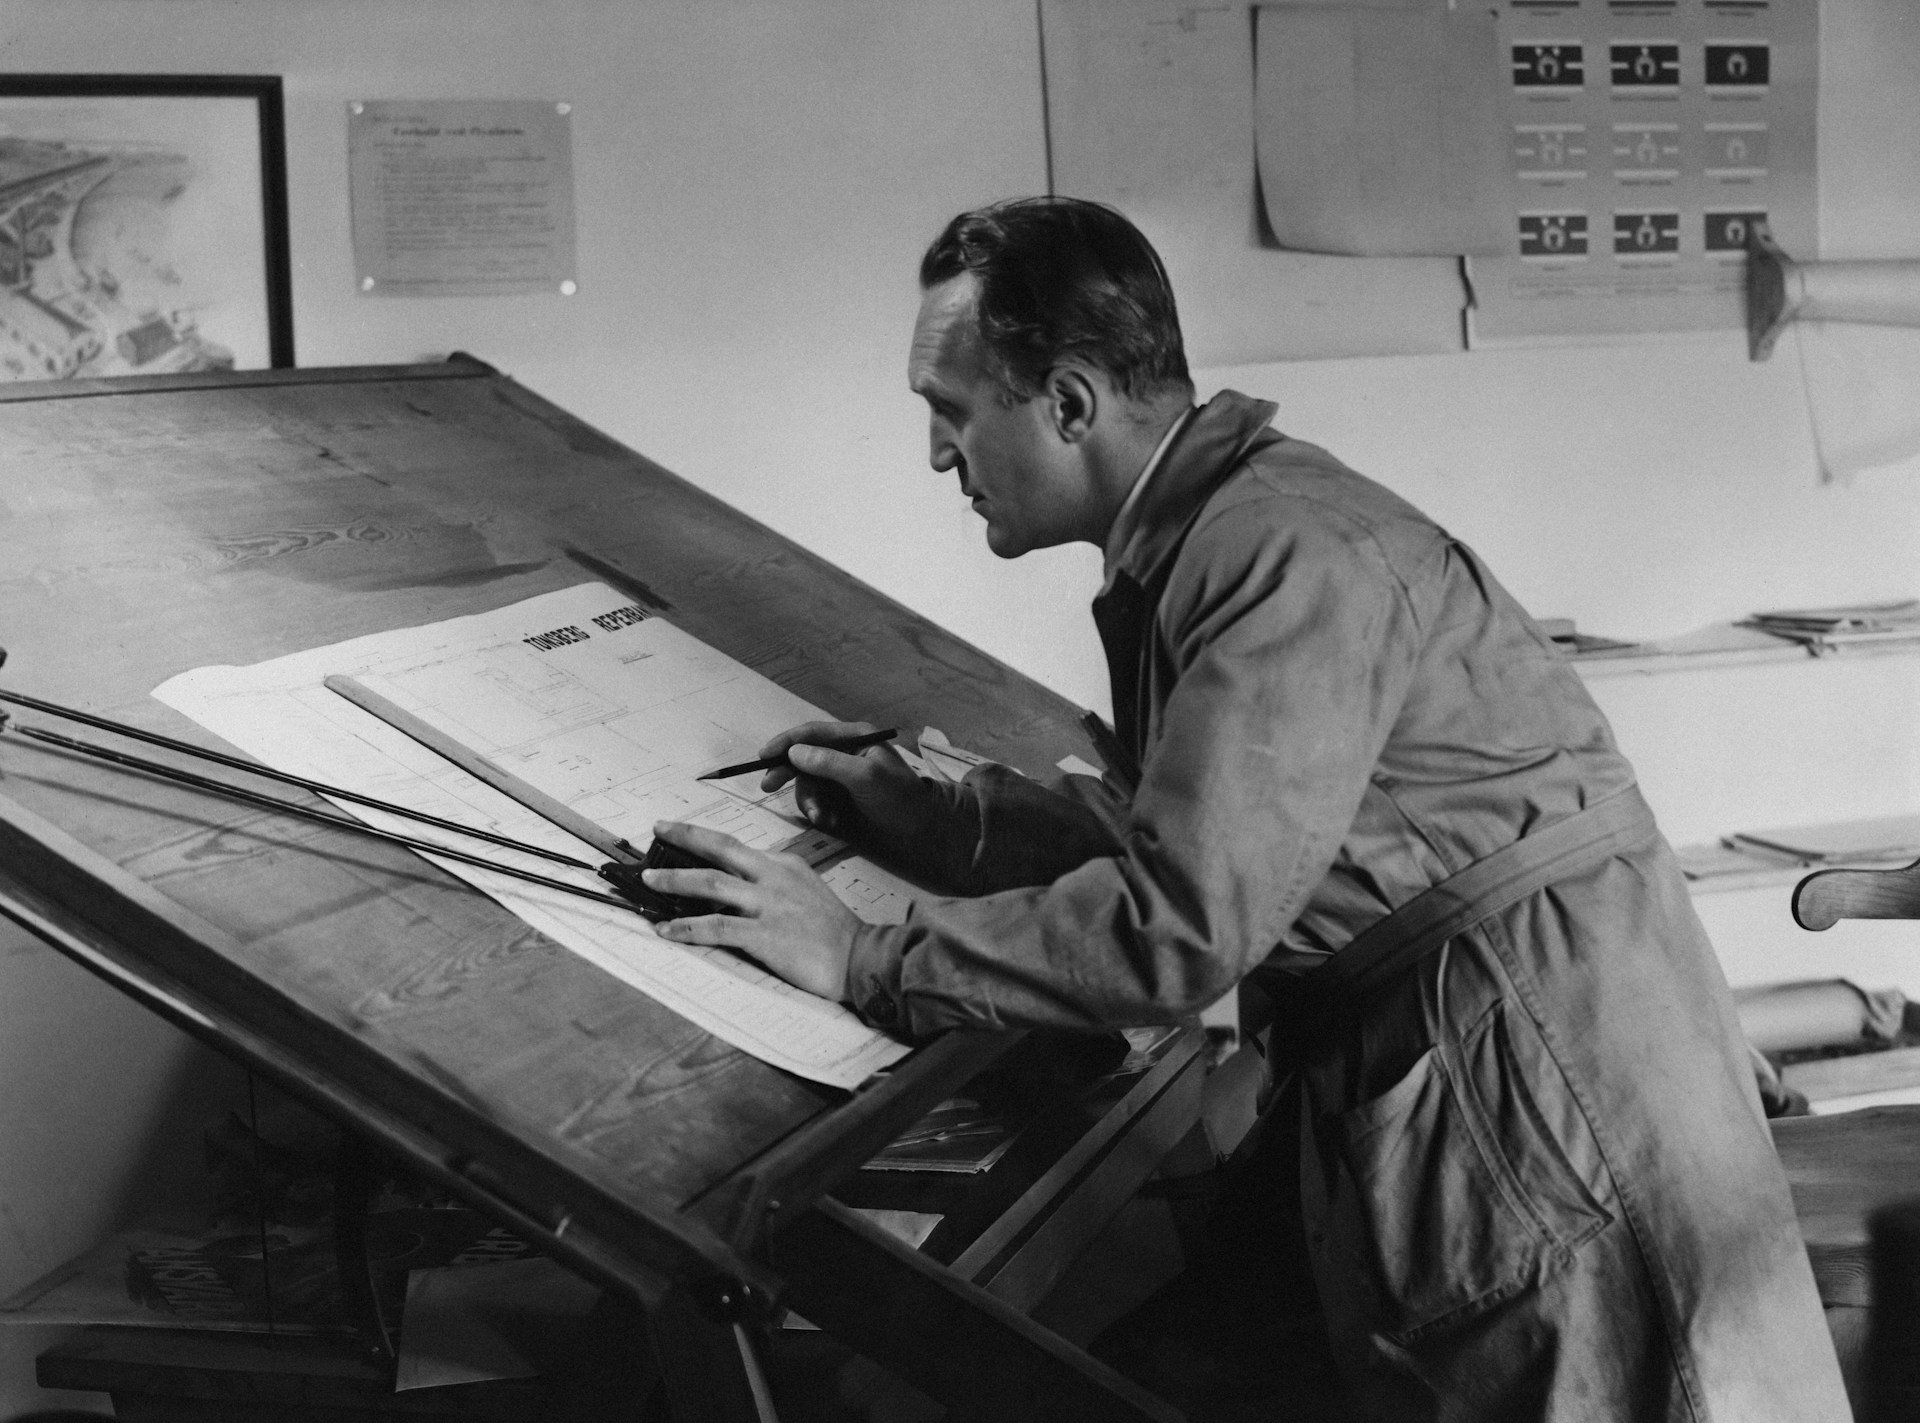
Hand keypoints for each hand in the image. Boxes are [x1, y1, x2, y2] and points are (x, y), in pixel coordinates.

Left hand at [643, 819, 858, 1001]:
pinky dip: (687, 927)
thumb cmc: (834, 930)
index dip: (703, 839)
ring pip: (711, 884)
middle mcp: (774, 877)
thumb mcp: (807, 888)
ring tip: (650, 880)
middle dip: (684, 837)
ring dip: (676, 880)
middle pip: (721, 849)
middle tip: (658, 830)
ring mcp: (769, 905)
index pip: (736, 846)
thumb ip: (777, 880)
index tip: (679, 833)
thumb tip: (742, 882)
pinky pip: (716, 927)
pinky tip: (667, 929)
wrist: (860, 957)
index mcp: (784, 864)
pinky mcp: (765, 935)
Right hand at [757, 720, 936, 845]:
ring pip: (808, 783)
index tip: (764, 755)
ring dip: (809, 801)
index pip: (812, 733)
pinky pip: (818, 800)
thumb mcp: (865, 776)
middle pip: (804, 757)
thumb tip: (795, 752)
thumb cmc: (899, 796)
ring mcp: (843, 775)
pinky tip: (831, 821)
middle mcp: (846, 752)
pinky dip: (819, 811)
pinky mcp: (842, 797)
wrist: (921, 828)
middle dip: (787, 773)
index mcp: (854, 737)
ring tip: (821, 817)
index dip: (786, 742)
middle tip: (767, 786)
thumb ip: (829, 762)